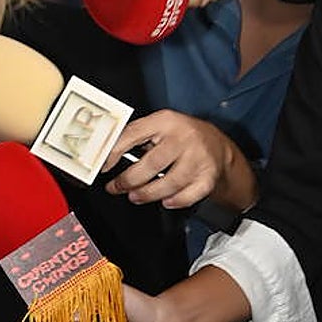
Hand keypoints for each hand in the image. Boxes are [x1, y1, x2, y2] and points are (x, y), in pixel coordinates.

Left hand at [103, 110, 250, 209]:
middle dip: (128, 181)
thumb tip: (108, 157)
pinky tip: (165, 201)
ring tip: (135, 196)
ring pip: (169, 183)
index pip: (133, 134)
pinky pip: (189, 195)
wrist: (217, 145)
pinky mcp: (208, 176)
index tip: (103, 167)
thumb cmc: (181, 136)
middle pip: (151, 164)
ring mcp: (198, 158)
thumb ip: (136, 137)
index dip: (114, 153)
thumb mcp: (159, 127)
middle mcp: (183, 138)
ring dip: (148, 194)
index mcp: (165, 121)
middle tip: (116, 188)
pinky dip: (175, 201)